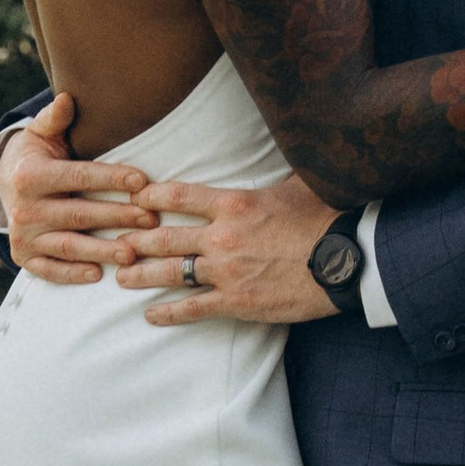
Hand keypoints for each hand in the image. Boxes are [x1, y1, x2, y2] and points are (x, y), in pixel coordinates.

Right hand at [0, 91, 161, 286]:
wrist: (5, 184)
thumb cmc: (37, 156)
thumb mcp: (41, 133)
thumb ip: (55, 118)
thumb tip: (67, 99)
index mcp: (31, 175)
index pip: (79, 176)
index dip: (110, 179)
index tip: (142, 182)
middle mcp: (23, 208)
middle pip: (79, 214)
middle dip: (117, 217)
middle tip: (151, 221)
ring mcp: (23, 235)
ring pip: (68, 246)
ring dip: (101, 251)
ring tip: (133, 255)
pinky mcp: (23, 256)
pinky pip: (50, 269)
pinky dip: (72, 274)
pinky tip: (97, 274)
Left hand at [120, 170, 343, 326]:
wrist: (348, 259)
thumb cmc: (327, 218)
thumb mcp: (297, 184)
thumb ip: (272, 177)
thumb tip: (280, 149)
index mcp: (234, 203)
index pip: (178, 196)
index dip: (150, 197)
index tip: (134, 199)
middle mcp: (222, 236)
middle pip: (165, 237)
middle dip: (136, 240)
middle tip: (116, 243)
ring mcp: (226, 271)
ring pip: (170, 274)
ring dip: (141, 276)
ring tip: (121, 278)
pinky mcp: (237, 302)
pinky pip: (192, 309)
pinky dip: (168, 313)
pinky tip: (150, 316)